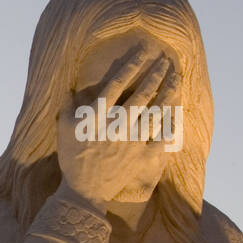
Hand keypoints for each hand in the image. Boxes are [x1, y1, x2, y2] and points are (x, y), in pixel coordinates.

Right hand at [56, 45, 179, 207]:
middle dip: (156, 74)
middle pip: (142, 94)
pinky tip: (179, 109)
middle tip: (166, 61)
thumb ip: (68, 106)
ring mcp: (133, 141)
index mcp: (97, 117)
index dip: (132, 65)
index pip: (116, 84)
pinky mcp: (143, 156)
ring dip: (169, 93)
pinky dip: (172, 121)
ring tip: (176, 78)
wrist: (84, 190)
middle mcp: (117, 125)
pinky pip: (162, 136)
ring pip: (156, 112)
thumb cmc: (72, 158)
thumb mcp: (63, 130)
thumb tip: (71, 87)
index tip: (144, 51)